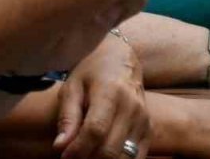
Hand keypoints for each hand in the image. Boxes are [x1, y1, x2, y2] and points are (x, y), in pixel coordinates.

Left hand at [54, 32, 149, 158]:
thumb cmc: (93, 72)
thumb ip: (67, 116)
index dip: (78, 149)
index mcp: (110, 92)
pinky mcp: (149, 130)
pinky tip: (103, 155)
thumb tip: (60, 146)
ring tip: (87, 154)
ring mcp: (143, 120)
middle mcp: (131, 107)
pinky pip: (136, 158)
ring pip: (124, 158)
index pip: (95, 130)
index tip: (65, 156)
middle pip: (110, 149)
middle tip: (73, 156)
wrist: (123, 60)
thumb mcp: (73, 86)